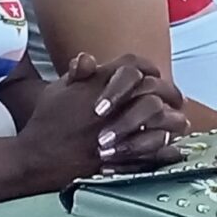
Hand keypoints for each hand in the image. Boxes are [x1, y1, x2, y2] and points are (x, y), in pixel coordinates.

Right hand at [17, 52, 188, 186]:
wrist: (36, 158)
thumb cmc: (46, 122)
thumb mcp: (57, 90)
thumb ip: (78, 73)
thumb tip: (89, 58)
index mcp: (97, 84)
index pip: (133, 65)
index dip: (148, 68)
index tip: (156, 76)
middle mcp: (111, 105)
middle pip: (153, 89)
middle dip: (170, 92)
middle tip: (178, 99)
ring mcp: (117, 131)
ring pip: (158, 119)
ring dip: (173, 120)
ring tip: (180, 123)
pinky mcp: (119, 157)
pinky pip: (152, 151)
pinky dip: (166, 149)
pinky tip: (174, 148)